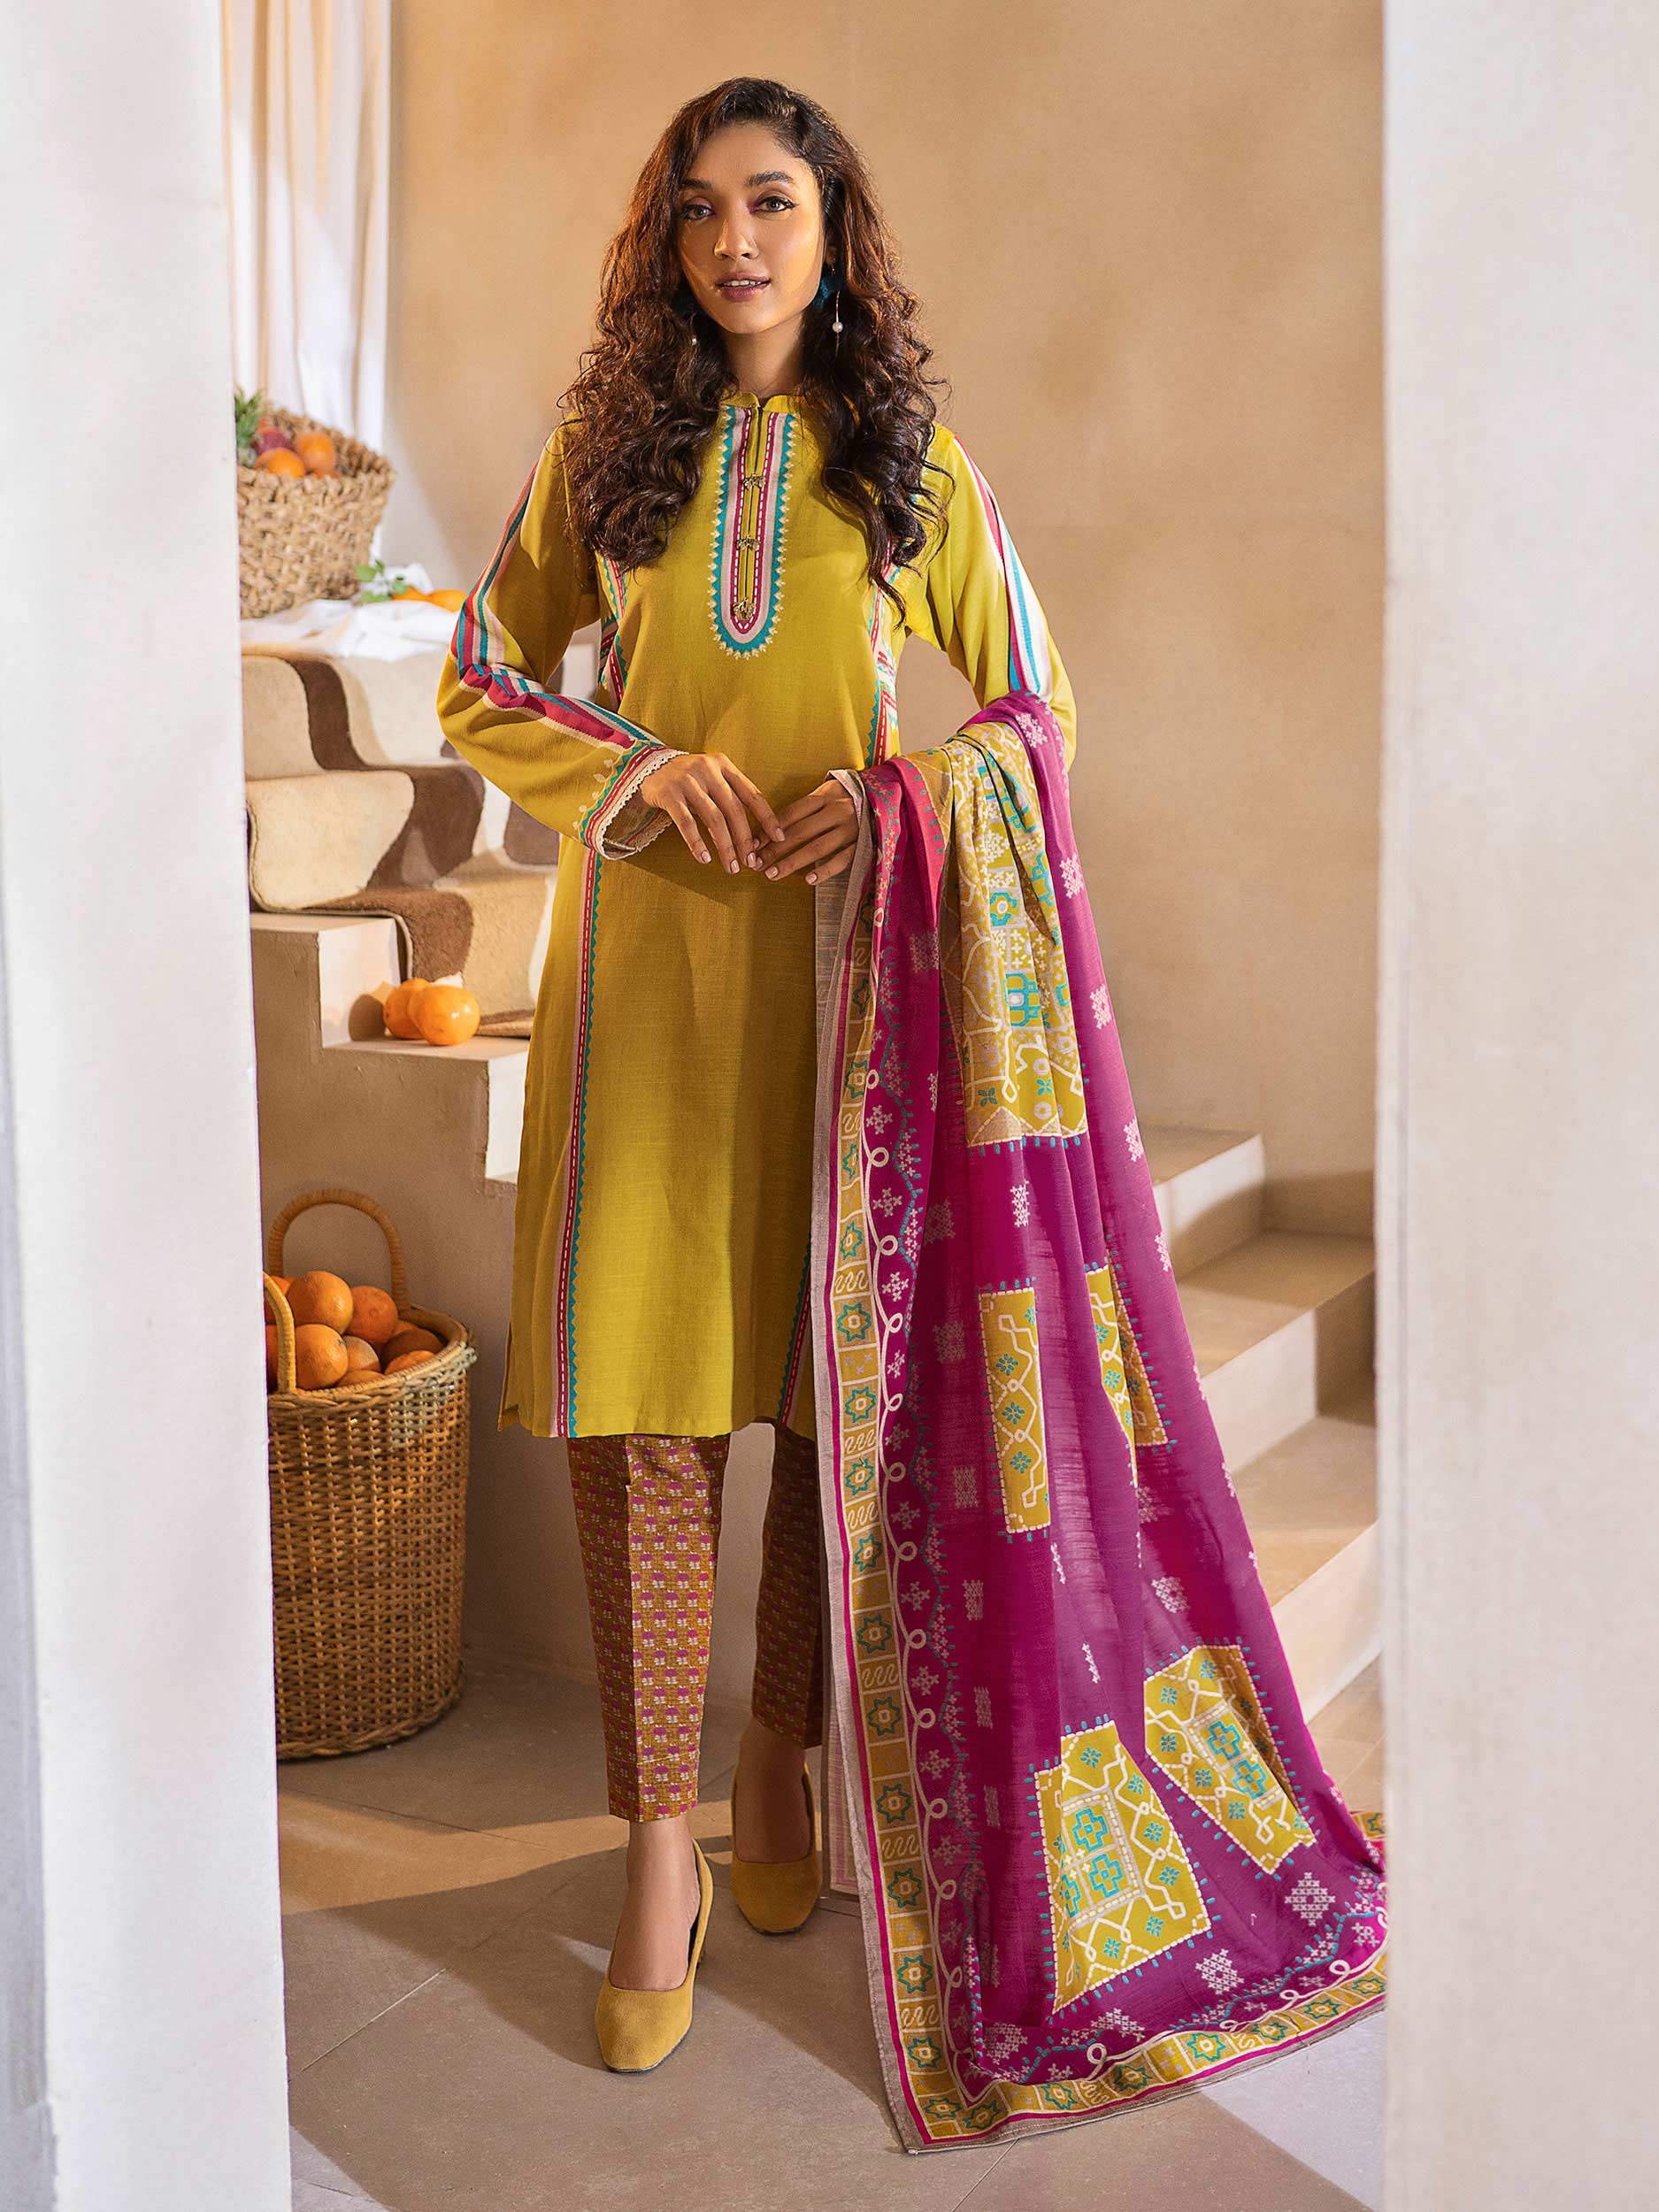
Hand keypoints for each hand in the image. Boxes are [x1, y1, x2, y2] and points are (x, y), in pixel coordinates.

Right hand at [639, 751, 784, 873]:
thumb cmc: (688, 779)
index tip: (779, 838)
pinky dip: (697, 843)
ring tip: (731, 867)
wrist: (647, 767)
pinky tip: (704, 859)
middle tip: (751, 862)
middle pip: (734, 810)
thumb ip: (731, 796)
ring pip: (713, 819)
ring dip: (725, 846)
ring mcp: (687, 780)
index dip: (767, 817)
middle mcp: (708, 769)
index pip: (752, 794)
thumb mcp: (712, 778)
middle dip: (744, 839)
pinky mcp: (669, 793)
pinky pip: (687, 823)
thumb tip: (753, 837)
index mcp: (724, 765)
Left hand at [756, 776, 860, 885]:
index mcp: (825, 795)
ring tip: (772, 874)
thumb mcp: (827, 791)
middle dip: (775, 849)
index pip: (791, 814)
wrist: (886, 795)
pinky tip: (808, 880)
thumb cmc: (847, 796)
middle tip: (756, 864)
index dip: (770, 830)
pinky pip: (842, 860)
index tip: (753, 844)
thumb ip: (804, 808)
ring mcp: (851, 829)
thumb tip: (770, 829)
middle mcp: (837, 811)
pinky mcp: (863, 844)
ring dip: (793, 862)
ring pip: (817, 847)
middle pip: (800, 831)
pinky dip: (825, 870)